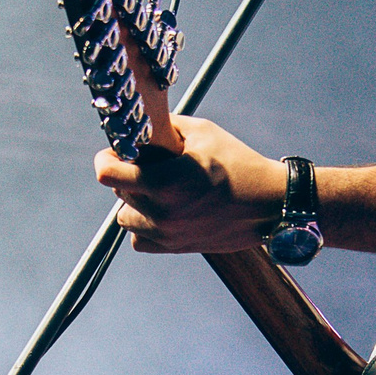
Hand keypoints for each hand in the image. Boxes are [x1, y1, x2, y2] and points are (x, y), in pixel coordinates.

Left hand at [94, 116, 286, 253]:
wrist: (268, 204)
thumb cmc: (238, 163)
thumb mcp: (202, 132)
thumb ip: (166, 127)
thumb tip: (142, 127)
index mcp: (164, 182)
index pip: (107, 174)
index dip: (107, 158)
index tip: (117, 152)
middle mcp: (161, 213)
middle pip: (118, 191)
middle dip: (128, 174)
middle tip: (151, 165)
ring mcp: (167, 234)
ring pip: (125, 219)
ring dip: (134, 202)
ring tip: (158, 190)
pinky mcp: (176, 247)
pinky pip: (140, 241)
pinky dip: (144, 227)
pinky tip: (162, 211)